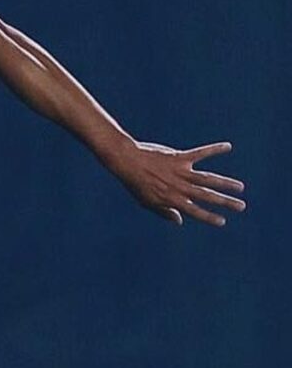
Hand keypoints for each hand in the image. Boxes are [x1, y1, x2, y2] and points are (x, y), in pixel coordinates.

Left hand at [110, 140, 245, 225]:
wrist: (126, 160)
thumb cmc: (135, 182)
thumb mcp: (147, 202)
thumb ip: (164, 211)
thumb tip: (179, 220)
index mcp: (172, 199)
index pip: (194, 211)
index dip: (209, 217)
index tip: (222, 221)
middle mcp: (179, 186)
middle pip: (207, 196)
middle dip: (225, 202)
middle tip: (241, 206)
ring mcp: (180, 172)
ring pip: (208, 178)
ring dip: (225, 183)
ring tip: (240, 187)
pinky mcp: (178, 157)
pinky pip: (201, 153)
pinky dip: (214, 149)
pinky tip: (228, 146)